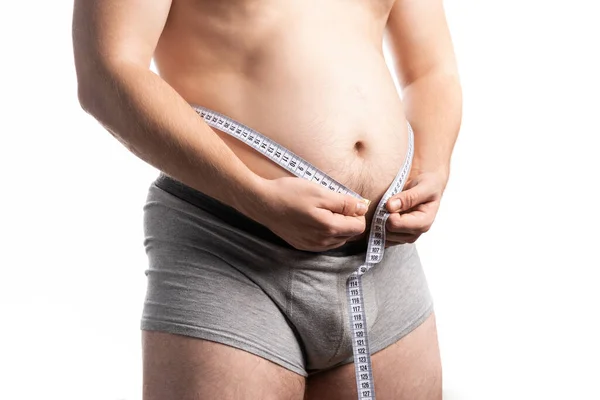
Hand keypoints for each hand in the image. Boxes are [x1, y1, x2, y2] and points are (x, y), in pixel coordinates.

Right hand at [249, 176, 368, 251]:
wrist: (262, 203)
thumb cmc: (290, 194)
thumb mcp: (321, 192)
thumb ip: (345, 202)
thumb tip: (363, 207)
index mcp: (329, 228)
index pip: (359, 227)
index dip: (357, 213)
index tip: (347, 202)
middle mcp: (322, 242)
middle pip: (349, 235)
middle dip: (347, 220)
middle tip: (332, 203)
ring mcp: (311, 246)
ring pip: (337, 239)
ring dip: (336, 226)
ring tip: (322, 210)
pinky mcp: (302, 245)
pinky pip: (323, 242)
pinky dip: (324, 232)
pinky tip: (313, 218)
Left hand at [384, 170, 446, 245]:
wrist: (428, 183)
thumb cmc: (429, 183)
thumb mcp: (424, 185)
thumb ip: (409, 197)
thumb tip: (390, 206)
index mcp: (423, 222)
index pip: (396, 224)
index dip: (387, 213)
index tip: (388, 202)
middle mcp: (415, 232)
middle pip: (388, 232)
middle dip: (382, 219)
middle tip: (384, 205)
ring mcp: (406, 235)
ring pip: (384, 237)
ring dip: (379, 224)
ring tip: (383, 210)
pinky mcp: (398, 235)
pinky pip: (383, 238)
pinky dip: (378, 229)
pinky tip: (380, 217)